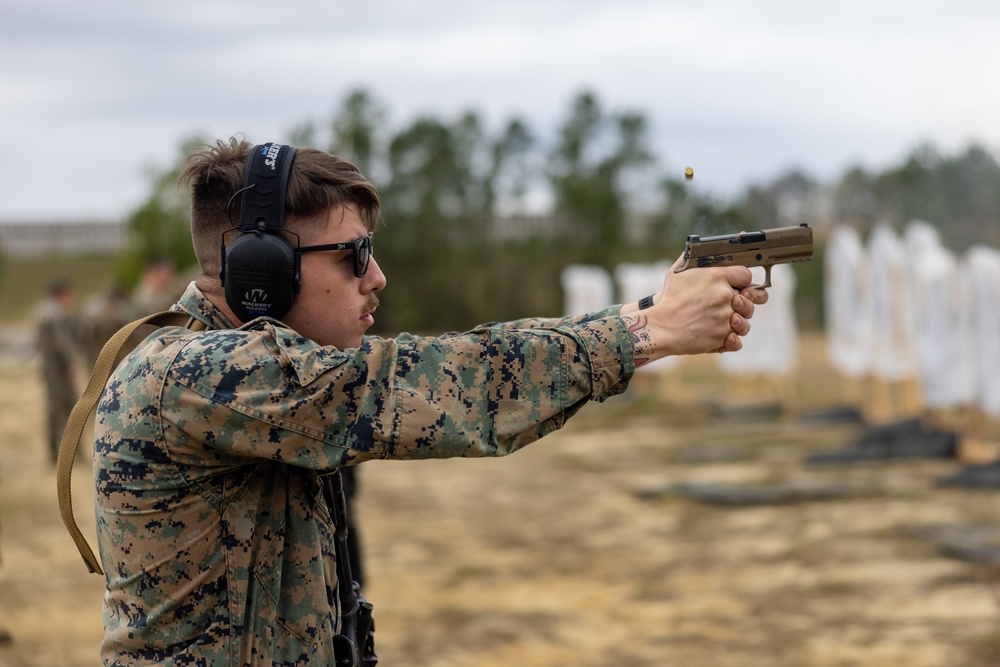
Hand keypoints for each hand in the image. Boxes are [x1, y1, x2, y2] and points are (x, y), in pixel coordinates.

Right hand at [621, 257, 767, 361]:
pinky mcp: (722, 337)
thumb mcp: (677, 272)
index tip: (739, 284)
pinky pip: (737, 340)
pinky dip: (732, 340)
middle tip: (737, 303)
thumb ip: (691, 258)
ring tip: (727, 320)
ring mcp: (725, 318)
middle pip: (751, 298)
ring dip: (739, 321)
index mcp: (717, 277)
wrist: (661, 327)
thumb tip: (696, 247)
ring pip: (745, 321)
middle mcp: (725, 296)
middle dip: (746, 300)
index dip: (743, 280)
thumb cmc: (669, 299)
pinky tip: (725, 335)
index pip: (746, 275)